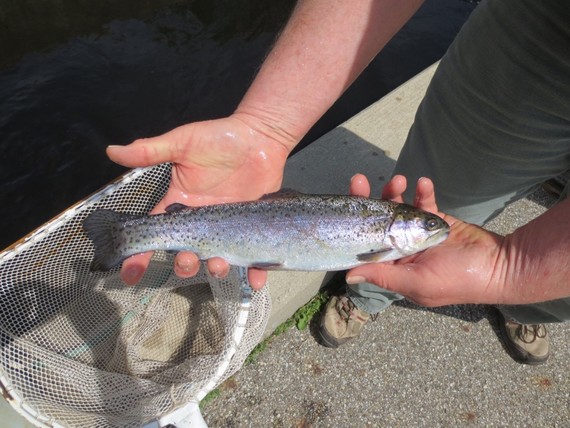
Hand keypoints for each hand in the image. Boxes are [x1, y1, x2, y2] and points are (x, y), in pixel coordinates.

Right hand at [107, 114, 290, 287]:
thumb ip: (151, 151)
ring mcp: (227, 228)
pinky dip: (255, 272)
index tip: (129, 274)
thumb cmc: (219, 138)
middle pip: (186, 253)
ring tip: (218, 265)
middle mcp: (202, 223)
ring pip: (216, 258)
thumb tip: (112, 150)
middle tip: (187, 262)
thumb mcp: (182, 143)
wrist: (259, 136)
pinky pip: (253, 257)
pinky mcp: (251, 229)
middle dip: (183, 264)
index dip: (140, 255)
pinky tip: (256, 279)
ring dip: (215, 268)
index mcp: (180, 205)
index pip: (156, 234)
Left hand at [346, 174, 504, 306]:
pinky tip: (423, 183)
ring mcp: (417, 232)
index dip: (354, 224)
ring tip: (398, 181)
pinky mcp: (435, 219)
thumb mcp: (417, 282)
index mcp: (393, 266)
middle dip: (368, 200)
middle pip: (377, 221)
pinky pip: (423, 202)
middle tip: (359, 180)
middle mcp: (401, 248)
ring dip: (395, 192)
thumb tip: (350, 276)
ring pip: (398, 208)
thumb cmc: (457, 281)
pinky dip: (422, 191)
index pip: (366, 244)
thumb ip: (383, 276)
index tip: (348, 203)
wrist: (500, 265)